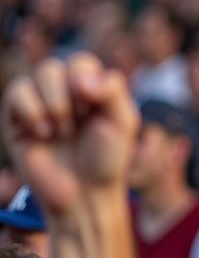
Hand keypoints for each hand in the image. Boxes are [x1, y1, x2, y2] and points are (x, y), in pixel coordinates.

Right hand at [1, 54, 138, 217]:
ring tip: (63, 132)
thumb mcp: (123, 122)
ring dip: (54, 103)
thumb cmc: (107, 160)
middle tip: (78, 123)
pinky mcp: (17, 118)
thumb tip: (82, 77)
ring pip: (36, 75)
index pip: (81, 62)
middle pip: (55, 66)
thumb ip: (113, 89)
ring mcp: (39, 104)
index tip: (93, 107)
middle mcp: (63, 93)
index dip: (85, 80)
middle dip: (68, 95)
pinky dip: (32, 111)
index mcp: (90, 90)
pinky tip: (44, 134)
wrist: (85, 194)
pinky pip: (17, 92)